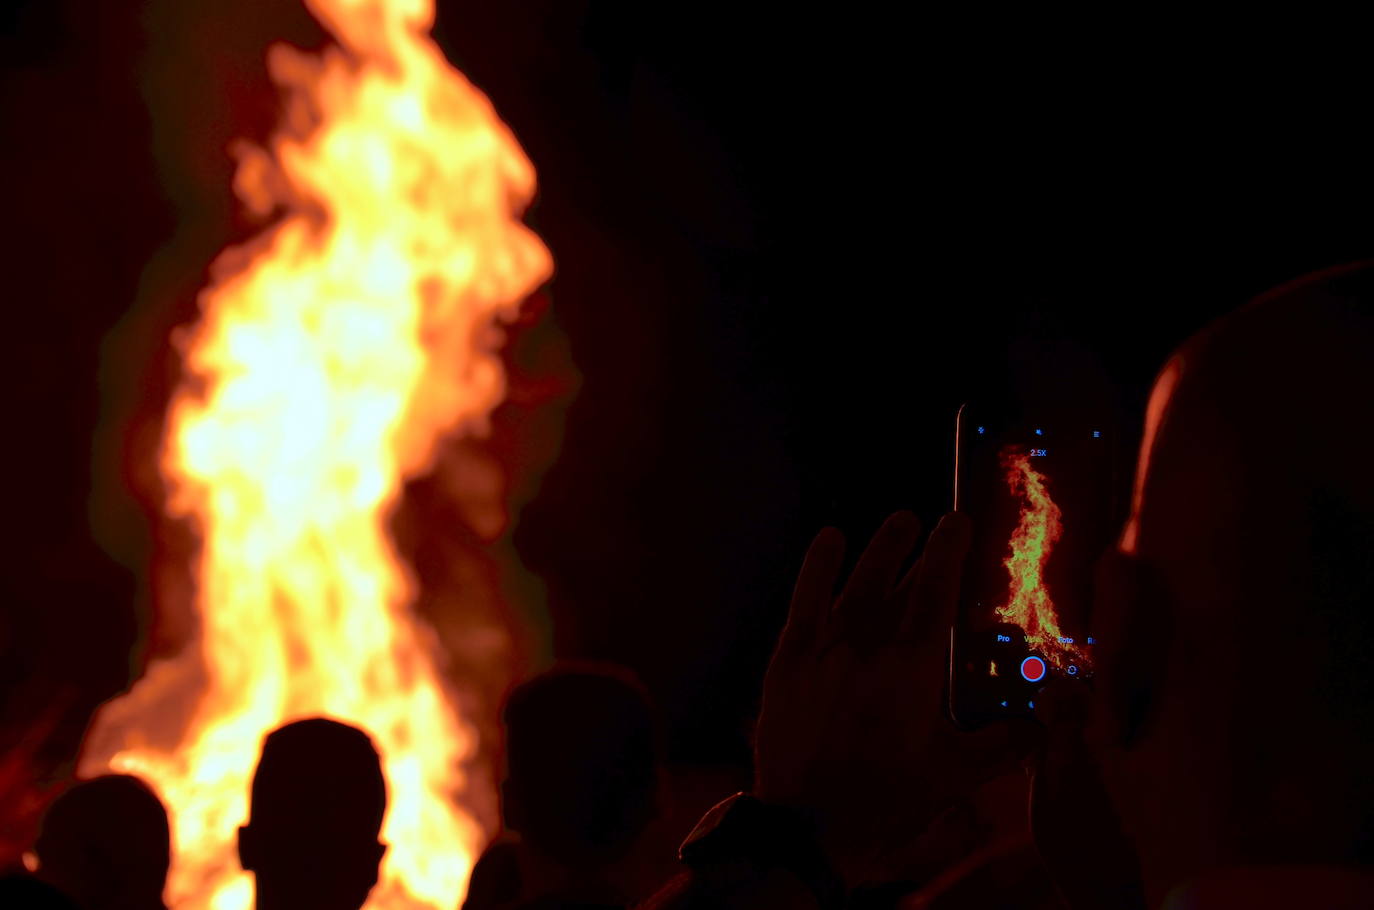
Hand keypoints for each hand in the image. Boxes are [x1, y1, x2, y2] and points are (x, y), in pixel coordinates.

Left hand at [755, 511, 1028, 886]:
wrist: (809, 827)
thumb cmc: (887, 801)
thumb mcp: (955, 775)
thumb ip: (1005, 744)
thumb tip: (1045, 724)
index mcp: (913, 668)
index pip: (937, 592)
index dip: (949, 552)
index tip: (959, 523)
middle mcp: (868, 646)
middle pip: (898, 582)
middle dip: (918, 549)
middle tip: (933, 524)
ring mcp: (823, 650)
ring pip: (856, 583)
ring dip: (878, 550)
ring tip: (897, 523)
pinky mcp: (788, 660)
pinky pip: (804, 599)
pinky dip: (817, 566)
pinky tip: (829, 538)